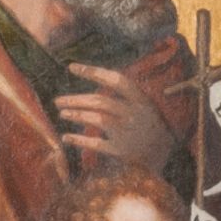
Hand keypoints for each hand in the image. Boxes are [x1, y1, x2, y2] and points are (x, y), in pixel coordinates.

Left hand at [59, 60, 180, 169]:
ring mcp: (129, 133)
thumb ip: (123, 95)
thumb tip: (94, 77)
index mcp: (141, 100)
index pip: (116, 80)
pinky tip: (66, 137)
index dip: (93, 71)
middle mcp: (135, 114)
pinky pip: (97, 144)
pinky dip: (79, 140)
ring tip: (62, 113)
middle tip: (58, 101)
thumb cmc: (148, 126)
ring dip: (77, 115)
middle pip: (101, 101)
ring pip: (98, 119)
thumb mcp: (143, 106)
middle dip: (76, 100)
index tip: (72, 66)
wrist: (163, 154)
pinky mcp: (122, 151)